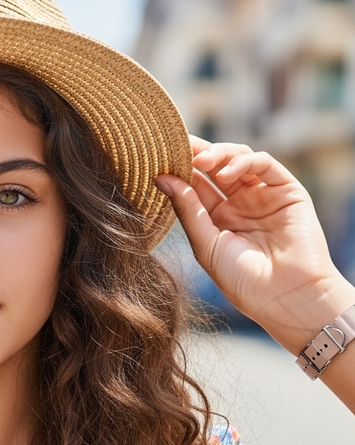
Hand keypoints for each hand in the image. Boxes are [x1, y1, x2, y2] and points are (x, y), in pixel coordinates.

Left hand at [154, 138, 351, 338]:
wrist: (285, 297)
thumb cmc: (242, 280)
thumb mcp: (206, 244)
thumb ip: (187, 210)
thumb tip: (161, 178)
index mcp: (215, 218)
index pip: (194, 184)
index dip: (178, 169)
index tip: (157, 156)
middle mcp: (239, 203)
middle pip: (214, 166)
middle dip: (195, 153)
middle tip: (176, 147)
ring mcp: (262, 195)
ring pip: (238, 158)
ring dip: (217, 154)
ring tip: (200, 162)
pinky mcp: (286, 190)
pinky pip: (264, 163)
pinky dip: (243, 161)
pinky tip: (225, 174)